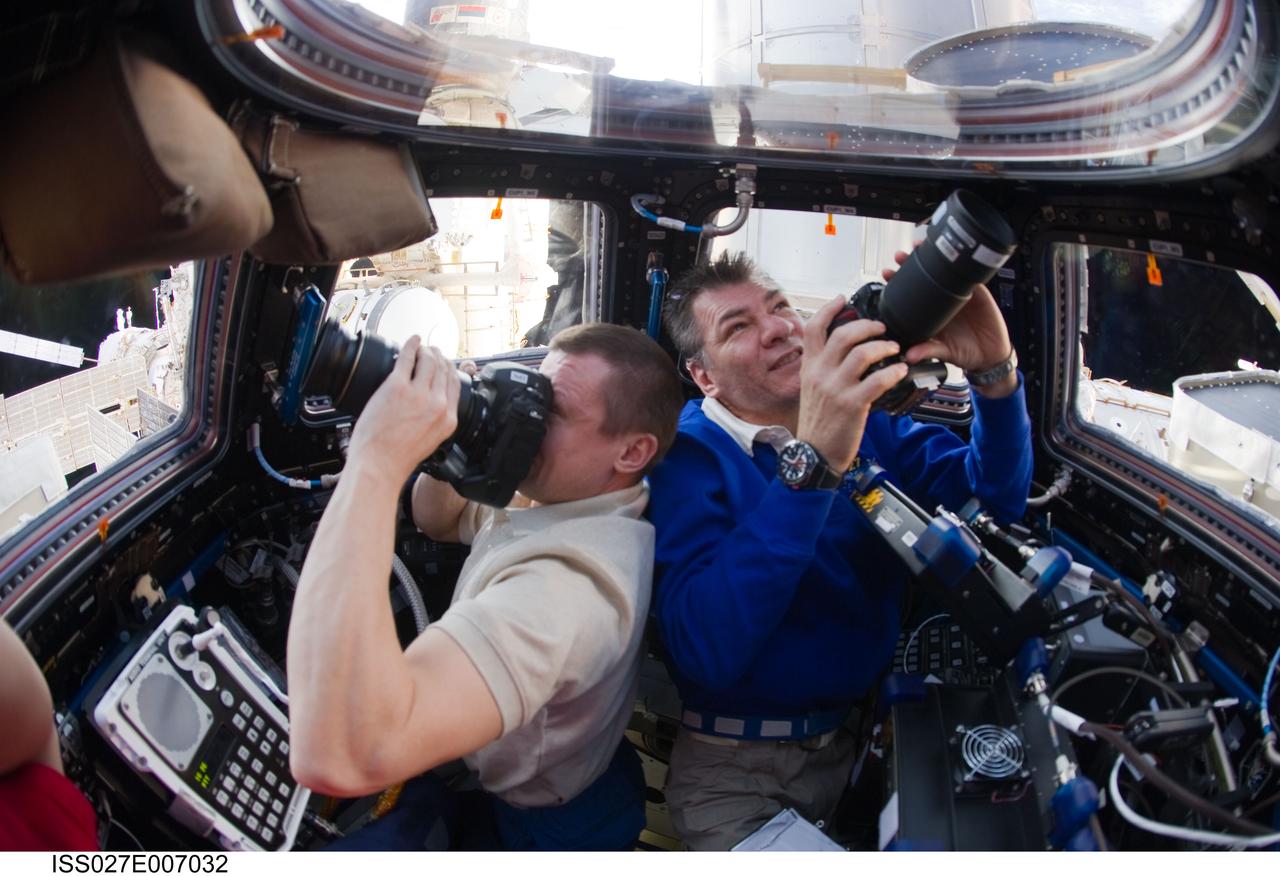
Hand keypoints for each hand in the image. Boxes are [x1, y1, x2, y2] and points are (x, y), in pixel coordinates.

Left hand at [346, 336, 459, 484]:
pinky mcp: (397, 386)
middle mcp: (438, 405)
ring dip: (426, 350)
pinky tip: (412, 340)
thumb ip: (434, 421)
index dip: (450, 370)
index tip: (444, 364)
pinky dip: (411, 345)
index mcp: (448, 419)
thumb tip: (431, 404)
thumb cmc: (396, 458)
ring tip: (421, 347)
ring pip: (429, 360)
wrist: (378, 466)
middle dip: (439, 357)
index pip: (455, 385)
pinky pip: (408, 357)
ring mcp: (419, 394)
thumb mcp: (429, 442)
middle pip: (444, 370)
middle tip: (432, 351)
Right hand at [795, 295, 909, 471]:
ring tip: (894, 348)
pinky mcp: (852, 405)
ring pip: (863, 353)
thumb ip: (823, 367)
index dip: (828, 309)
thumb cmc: (819, 422)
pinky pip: (878, 380)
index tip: (842, 298)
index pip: (813, 328)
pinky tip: (900, 370)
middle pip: (843, 334)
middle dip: (867, 325)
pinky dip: (893, 371)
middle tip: (882, 327)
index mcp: (809, 367)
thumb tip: (842, 350)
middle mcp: (819, 374)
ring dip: (884, 346)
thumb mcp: (811, 389)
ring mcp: (835, 389)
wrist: (814, 454)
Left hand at [881, 251, 1012, 372]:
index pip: (911, 294)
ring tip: (919, 247)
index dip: (899, 283)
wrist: (991, 355)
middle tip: (899, 256)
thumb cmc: (966, 353)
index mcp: (930, 314)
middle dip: (910, 264)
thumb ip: (928, 350)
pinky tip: (954, 255)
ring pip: (944, 272)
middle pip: (923, 278)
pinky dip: (962, 265)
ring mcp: (959, 295)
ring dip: (933, 257)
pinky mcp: (978, 293)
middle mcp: (942, 301)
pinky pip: (969, 276)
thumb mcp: (945, 352)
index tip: (886, 273)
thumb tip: (910, 356)